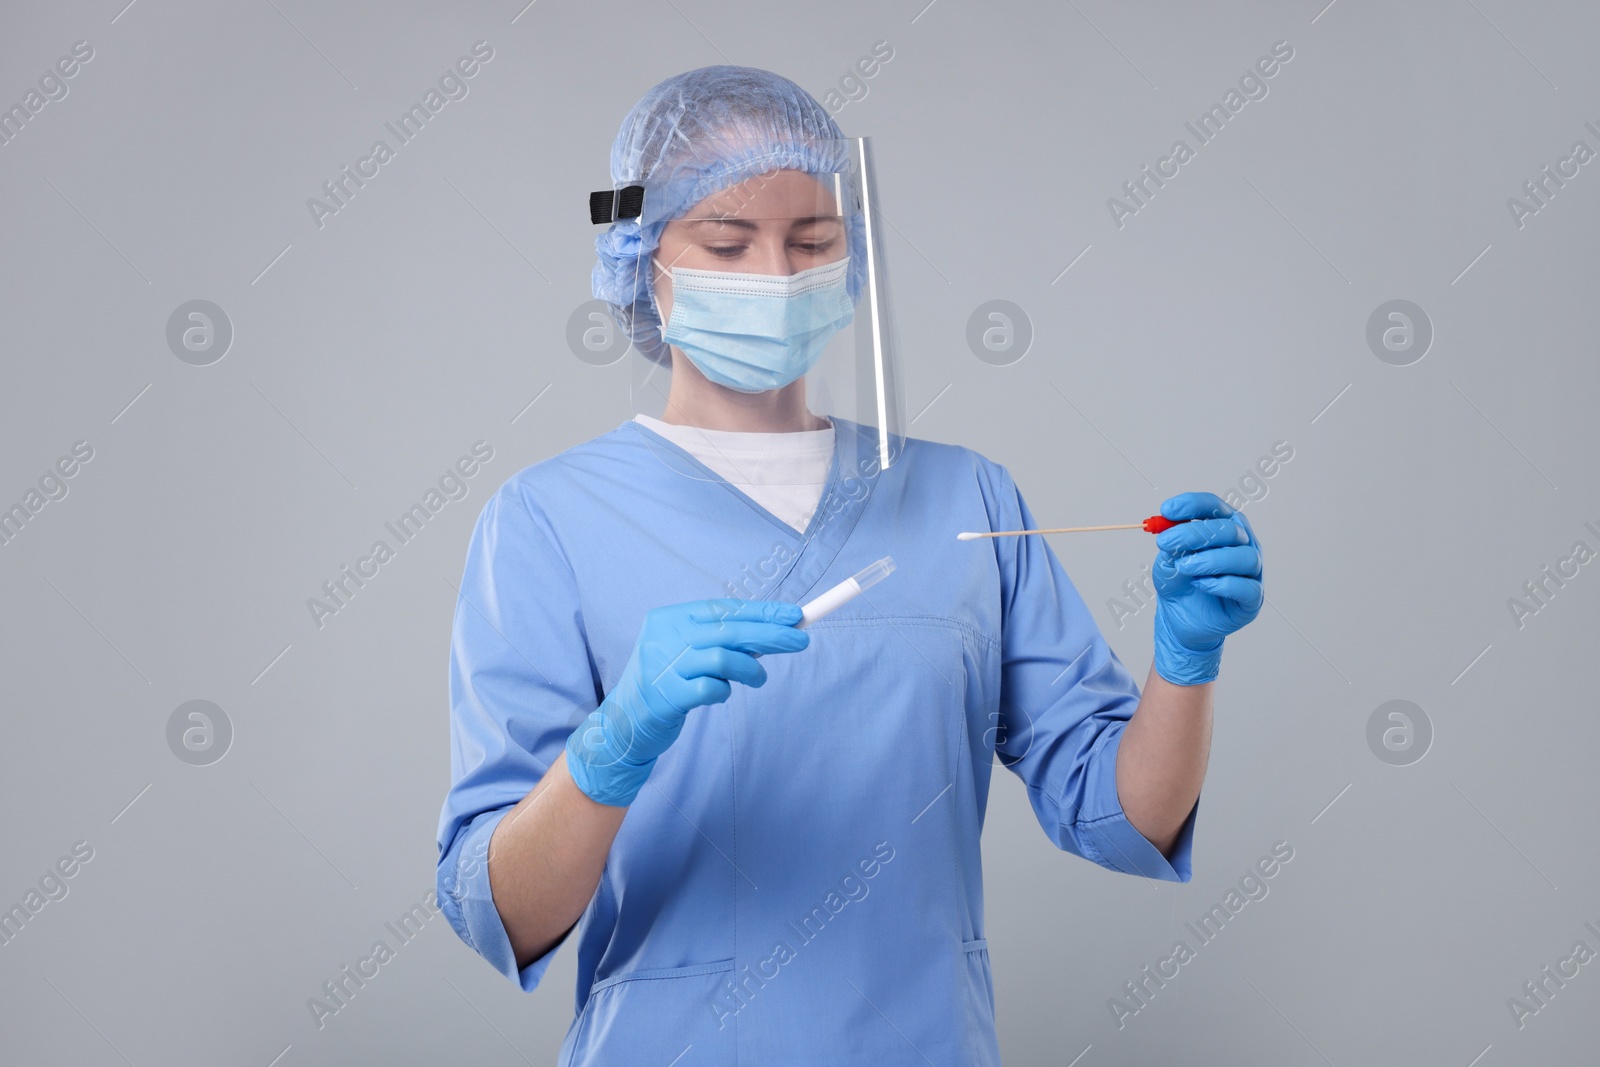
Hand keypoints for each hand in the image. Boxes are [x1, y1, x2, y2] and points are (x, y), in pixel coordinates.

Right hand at [565, 599, 808, 805]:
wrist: (624, 724)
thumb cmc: (666, 683)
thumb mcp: (687, 652)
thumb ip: (721, 640)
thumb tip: (772, 631)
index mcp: (669, 619)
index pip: (723, 609)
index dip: (761, 611)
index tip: (793, 616)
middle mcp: (663, 638)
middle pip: (728, 630)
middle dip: (769, 634)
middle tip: (800, 640)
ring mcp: (662, 667)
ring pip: (722, 658)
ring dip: (750, 669)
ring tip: (758, 679)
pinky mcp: (666, 697)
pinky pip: (710, 689)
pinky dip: (724, 691)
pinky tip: (720, 694)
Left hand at [1151, 492, 1262, 684]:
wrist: (1179, 620)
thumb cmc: (1178, 583)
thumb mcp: (1168, 560)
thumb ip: (1173, 544)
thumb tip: (1170, 528)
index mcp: (1223, 527)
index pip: (1214, 506)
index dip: (1193, 504)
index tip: (1167, 509)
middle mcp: (1243, 544)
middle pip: (1229, 529)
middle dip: (1195, 533)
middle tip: (1167, 542)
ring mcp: (1251, 571)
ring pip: (1244, 557)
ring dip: (1210, 560)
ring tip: (1183, 566)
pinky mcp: (1252, 599)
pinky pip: (1247, 587)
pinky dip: (1223, 584)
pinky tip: (1200, 584)